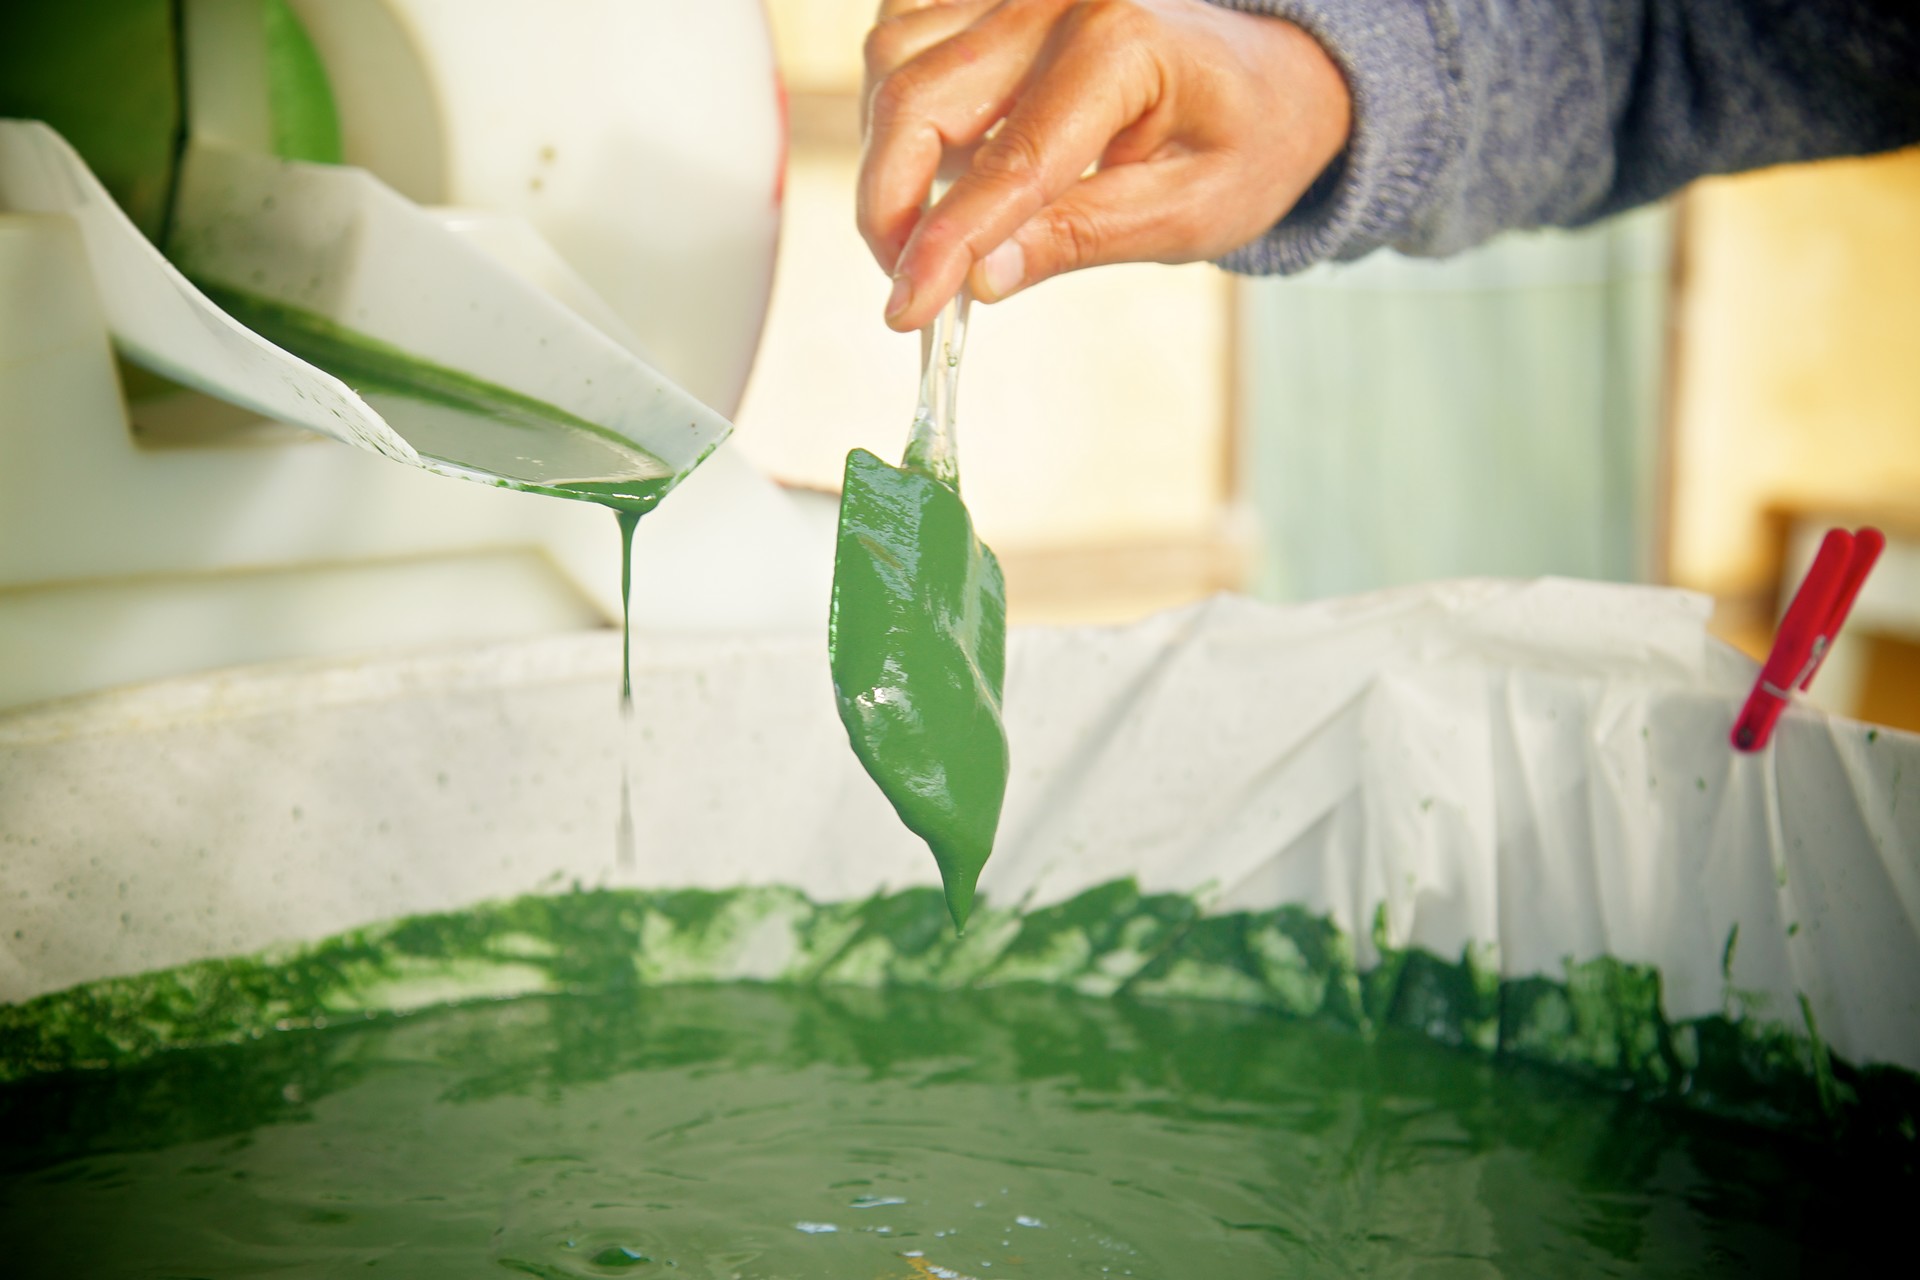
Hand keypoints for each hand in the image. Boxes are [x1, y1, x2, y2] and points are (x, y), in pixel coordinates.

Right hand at [859, 0, 1351, 330]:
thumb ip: (1081, 238)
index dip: (944, 246)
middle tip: (907, 284)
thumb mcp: (1186, 214)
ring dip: (887, 155)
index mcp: (1122, 48)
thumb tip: (981, 279)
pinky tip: (931, 158)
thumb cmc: (1244, 143)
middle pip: (919, 97)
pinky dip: (896, 100)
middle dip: (889, 204)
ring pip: (895, 58)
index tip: (906, 311)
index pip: (1008, 163)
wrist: (1271, 78)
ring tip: (925, 229)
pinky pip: (906, 31)